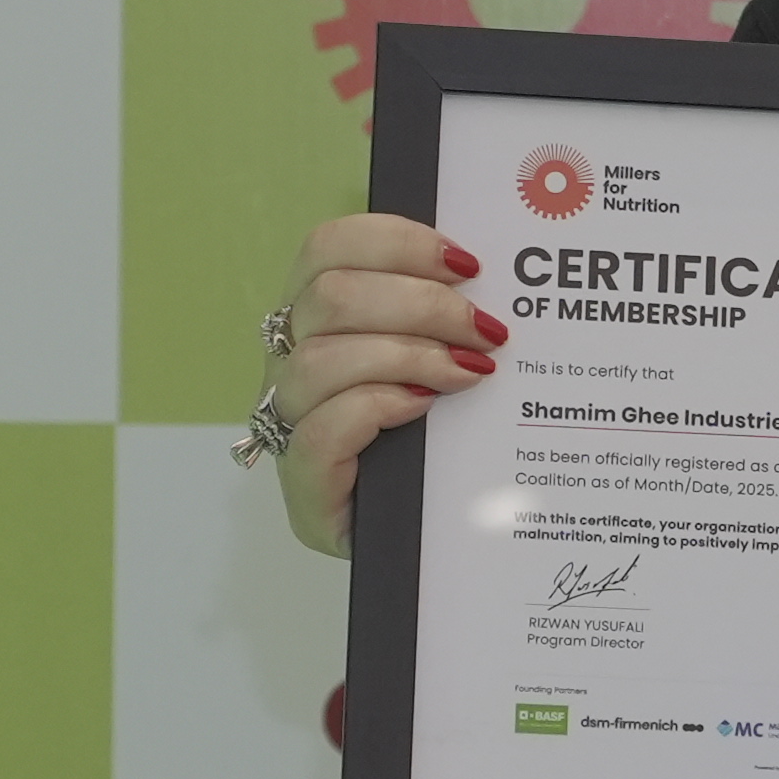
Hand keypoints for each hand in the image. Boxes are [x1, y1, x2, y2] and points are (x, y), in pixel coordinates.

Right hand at [271, 213, 499, 559]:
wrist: (424, 537)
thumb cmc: (436, 439)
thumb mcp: (440, 359)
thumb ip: (444, 313)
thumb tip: (487, 276)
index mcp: (317, 315)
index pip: (327, 247)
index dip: (397, 241)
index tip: (469, 265)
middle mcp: (289, 362)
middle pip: (329, 295)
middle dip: (421, 303)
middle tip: (489, 331)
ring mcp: (290, 424)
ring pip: (319, 360)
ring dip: (409, 356)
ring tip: (471, 374)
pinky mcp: (305, 485)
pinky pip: (322, 429)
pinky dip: (379, 406)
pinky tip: (424, 409)